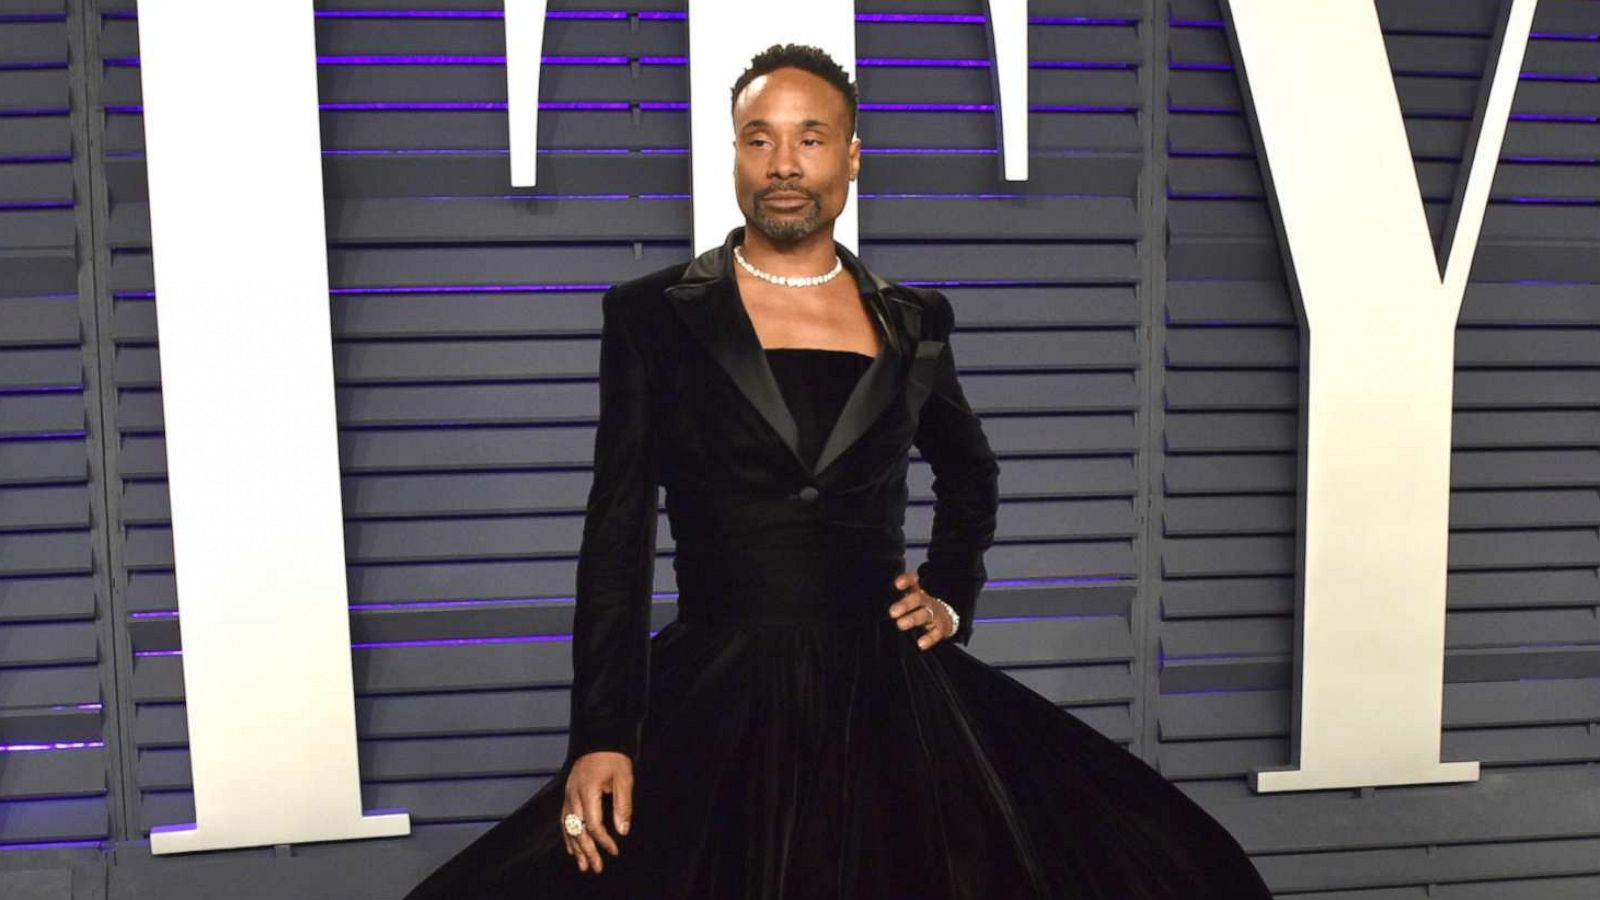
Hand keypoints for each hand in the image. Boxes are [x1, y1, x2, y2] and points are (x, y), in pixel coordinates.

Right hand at [562, 750, 632, 873]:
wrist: (599, 737)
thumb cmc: (614, 757)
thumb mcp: (624, 778)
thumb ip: (623, 805)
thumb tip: (622, 831)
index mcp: (587, 791)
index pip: (593, 824)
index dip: (603, 840)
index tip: (614, 851)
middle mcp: (573, 795)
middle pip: (577, 830)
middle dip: (587, 851)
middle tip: (596, 868)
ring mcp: (568, 794)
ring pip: (568, 827)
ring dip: (576, 847)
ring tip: (583, 865)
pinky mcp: (568, 793)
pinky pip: (564, 819)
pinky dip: (568, 835)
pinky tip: (572, 848)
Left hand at [888, 572, 953, 649]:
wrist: (948, 616)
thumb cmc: (923, 607)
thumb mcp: (913, 598)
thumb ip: (899, 596)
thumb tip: (884, 597)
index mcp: (918, 593)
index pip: (912, 583)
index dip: (906, 581)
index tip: (898, 584)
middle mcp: (927, 602)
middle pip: (918, 599)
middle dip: (906, 604)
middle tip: (892, 612)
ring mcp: (935, 614)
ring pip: (925, 615)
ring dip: (913, 619)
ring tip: (900, 624)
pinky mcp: (941, 628)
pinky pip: (936, 633)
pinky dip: (929, 638)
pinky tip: (921, 643)